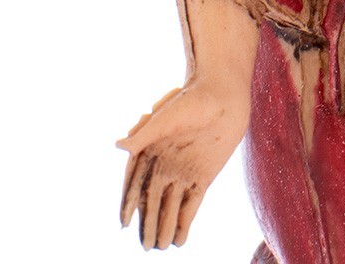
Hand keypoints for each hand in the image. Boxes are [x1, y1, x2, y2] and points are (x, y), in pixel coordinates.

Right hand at [118, 78, 248, 248]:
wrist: (225, 95)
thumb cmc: (193, 99)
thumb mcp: (168, 116)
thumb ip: (145, 134)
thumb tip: (119, 146)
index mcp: (151, 151)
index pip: (135, 182)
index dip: (129, 202)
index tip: (123, 222)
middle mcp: (165, 165)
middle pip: (151, 200)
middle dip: (147, 223)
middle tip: (145, 247)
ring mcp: (184, 172)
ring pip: (170, 207)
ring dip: (163, 227)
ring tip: (158, 248)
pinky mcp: (204, 177)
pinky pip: (191, 204)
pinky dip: (184, 222)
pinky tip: (179, 240)